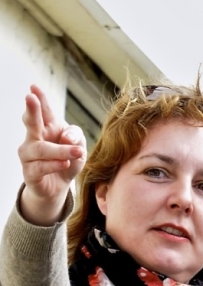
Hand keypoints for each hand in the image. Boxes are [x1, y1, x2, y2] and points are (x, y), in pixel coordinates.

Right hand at [17, 85, 85, 224]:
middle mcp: (33, 138)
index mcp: (47, 127)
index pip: (43, 111)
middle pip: (31, 123)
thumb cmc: (67, 159)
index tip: (34, 87)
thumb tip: (65, 137)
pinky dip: (54, 165)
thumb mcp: (78, 146)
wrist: (58, 185)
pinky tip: (65, 163)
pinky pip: (40, 167)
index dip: (39, 99)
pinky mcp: (29, 173)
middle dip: (31, 110)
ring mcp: (28, 155)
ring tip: (77, 152)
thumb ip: (75, 136)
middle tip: (30, 98)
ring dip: (60, 150)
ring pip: (41, 149)